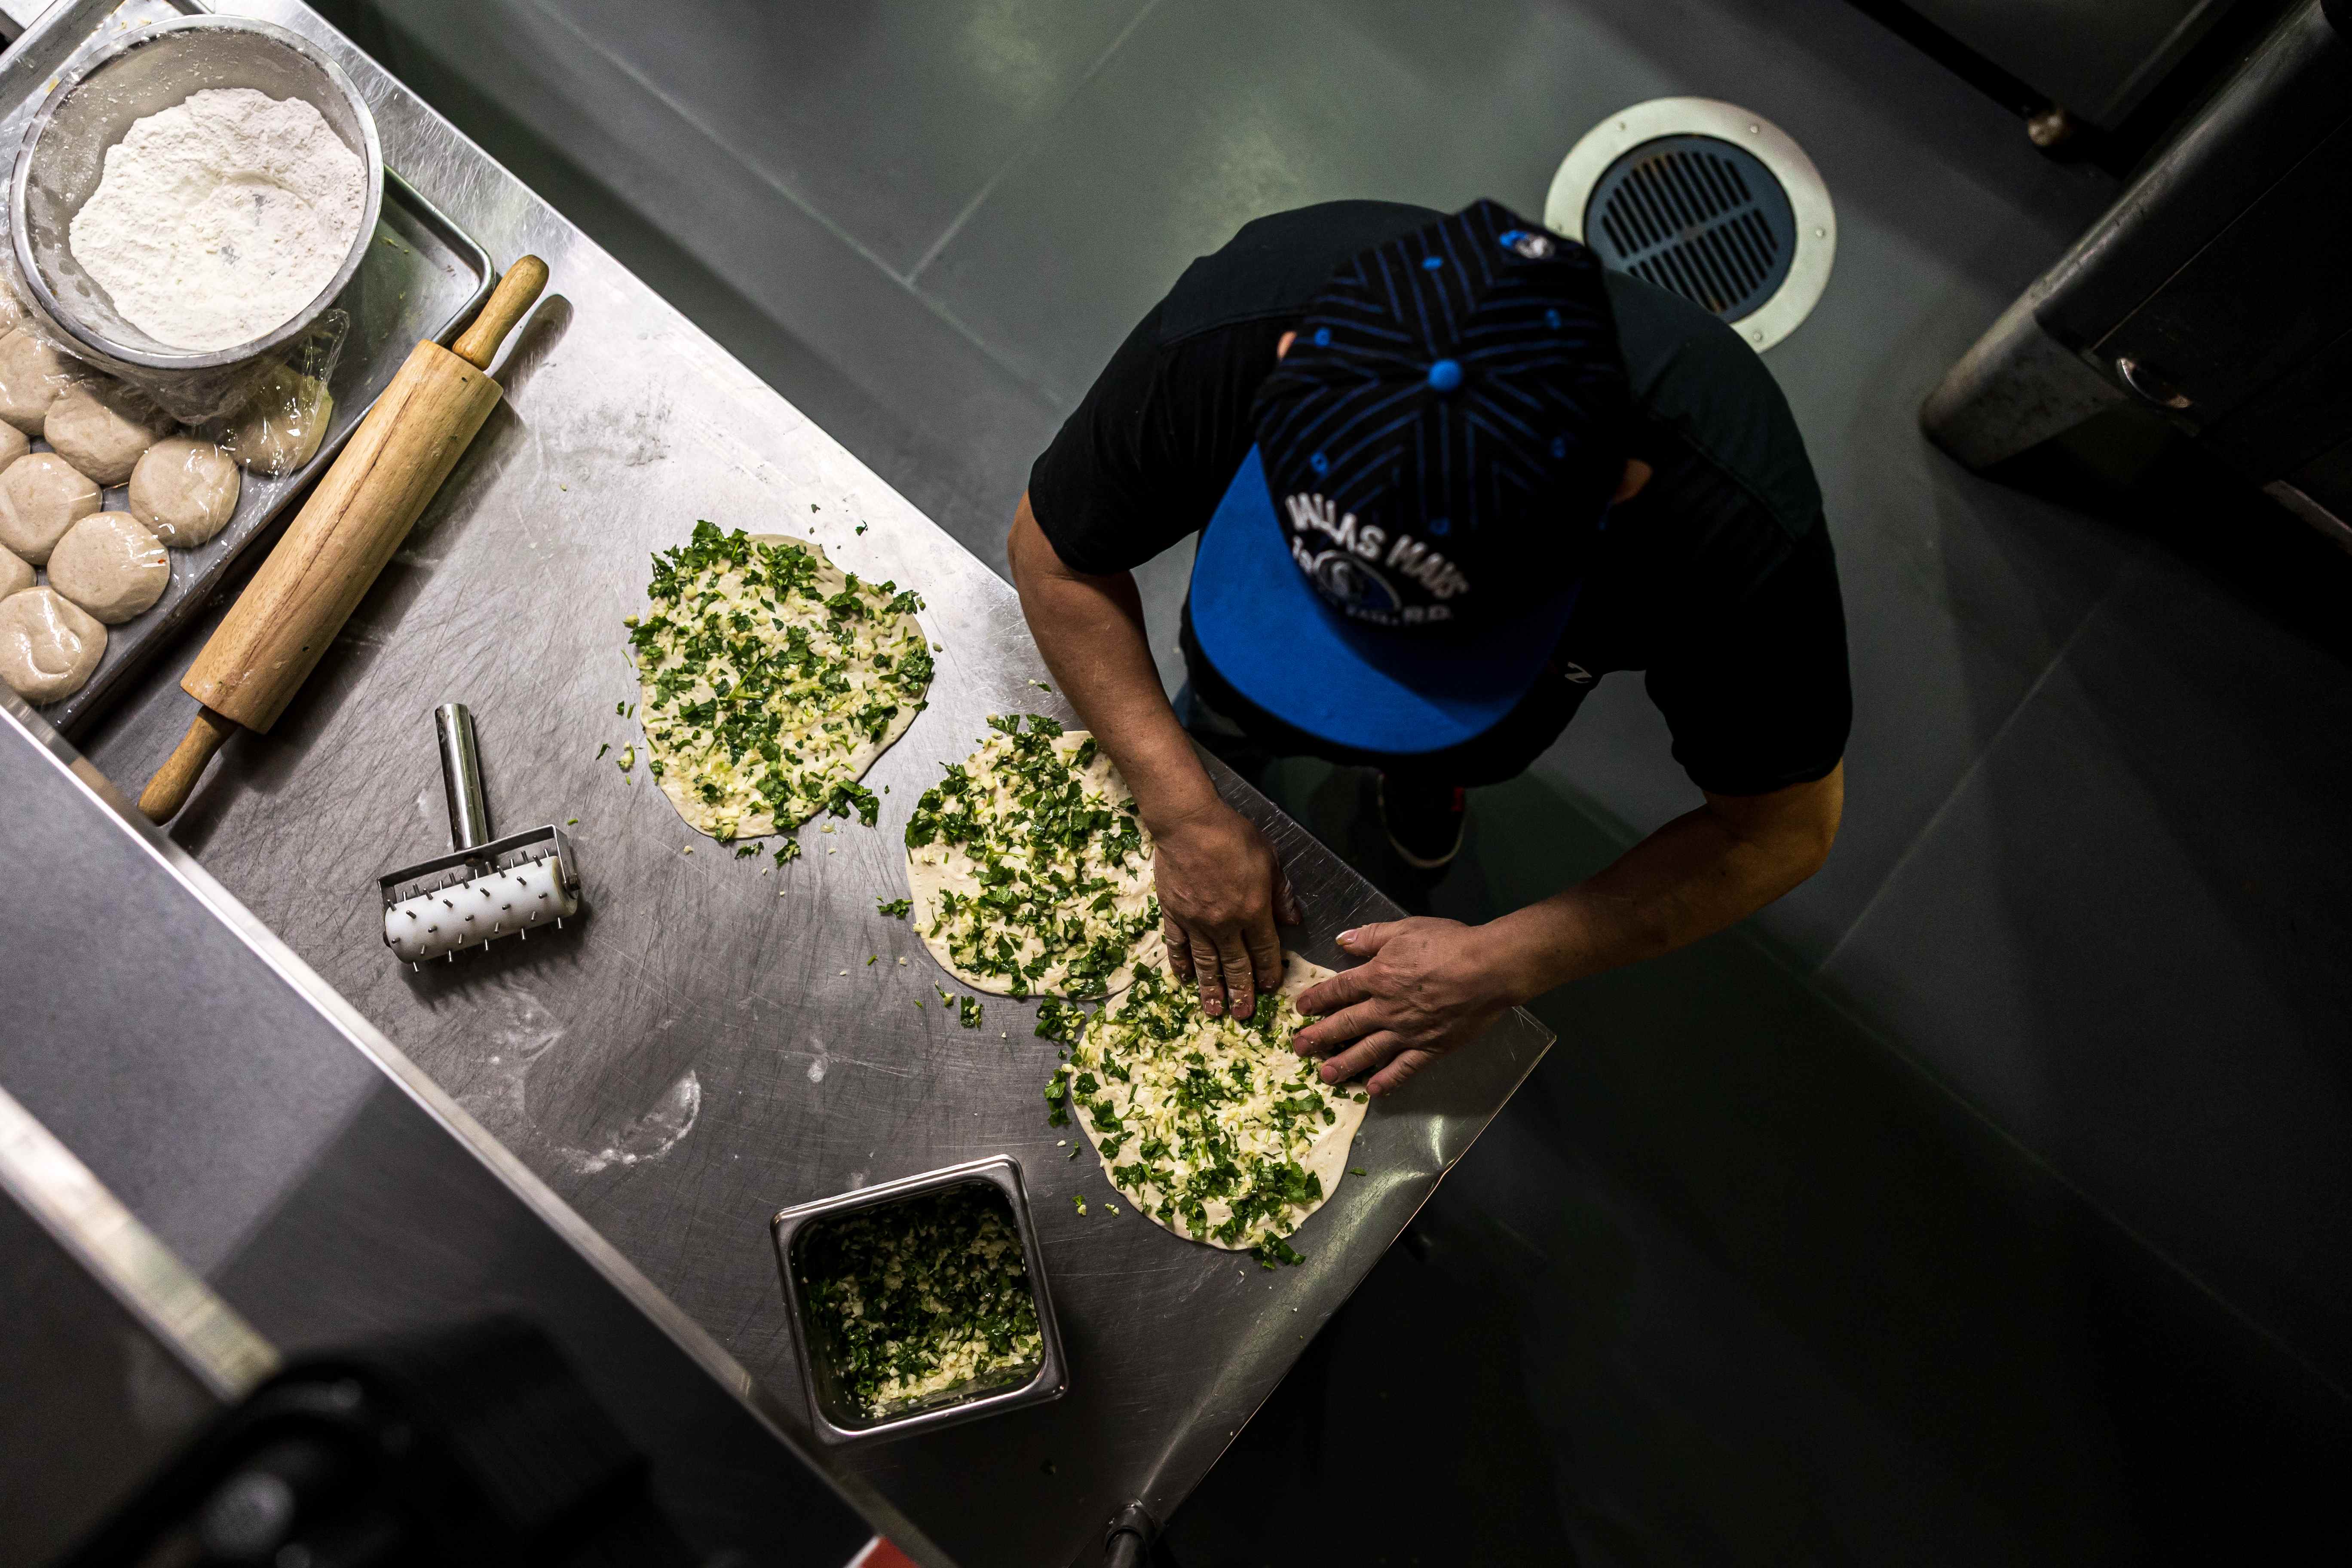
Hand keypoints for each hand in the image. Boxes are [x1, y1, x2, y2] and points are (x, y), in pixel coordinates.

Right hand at [1152, 799, 1300, 1019]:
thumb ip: (1281, 894)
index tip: (1269, 988)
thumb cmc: (1232, 835)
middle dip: (1241, 992)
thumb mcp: (1269, 859)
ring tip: (1214, 1010)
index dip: (1267, 972)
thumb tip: (1294, 921)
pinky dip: (1181, 965)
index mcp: (1253, 910)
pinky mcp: (1173, 914)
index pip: (1263, 951)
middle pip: (1235, 964)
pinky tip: (1184, 980)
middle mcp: (1224, 923)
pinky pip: (1177, 946)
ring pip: (1205, 963)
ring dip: (1211, 989)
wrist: (1188, 823)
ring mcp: (1195, 921)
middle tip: (1243, 1015)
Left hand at [1292, 919, 1526, 1094]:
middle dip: (1318, 1037)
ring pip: (1367, 1051)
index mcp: (1377, 976)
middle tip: (1298, 1048)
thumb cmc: (1449, 944)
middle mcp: (1385, 1008)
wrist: (1488, 969)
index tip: (1301, 1008)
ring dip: (1343, 1064)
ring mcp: (1407, 1032)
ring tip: (1324, 1076)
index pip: (1338, 990)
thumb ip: (1371, 936)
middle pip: (1345, 1025)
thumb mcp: (1405, 929)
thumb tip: (1341, 940)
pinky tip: (1373, 1091)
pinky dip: (1387, 1080)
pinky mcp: (1430, 1048)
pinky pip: (1403, 1069)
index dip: (1317, 999)